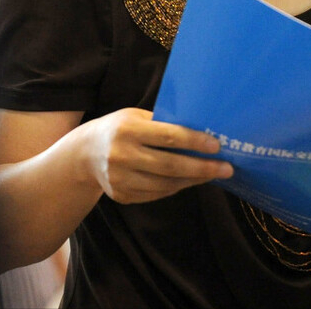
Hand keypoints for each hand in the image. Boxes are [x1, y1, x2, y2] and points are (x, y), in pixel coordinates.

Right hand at [77, 107, 232, 203]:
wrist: (83, 153)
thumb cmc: (120, 128)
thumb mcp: (137, 116)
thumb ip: (164, 123)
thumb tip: (204, 129)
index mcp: (128, 129)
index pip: (168, 136)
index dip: (194, 142)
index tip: (218, 146)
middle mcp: (121, 155)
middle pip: (170, 165)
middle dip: (202, 167)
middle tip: (227, 168)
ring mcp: (119, 179)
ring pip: (165, 184)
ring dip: (194, 180)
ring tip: (213, 174)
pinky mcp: (120, 195)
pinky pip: (156, 194)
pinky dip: (177, 187)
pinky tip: (191, 180)